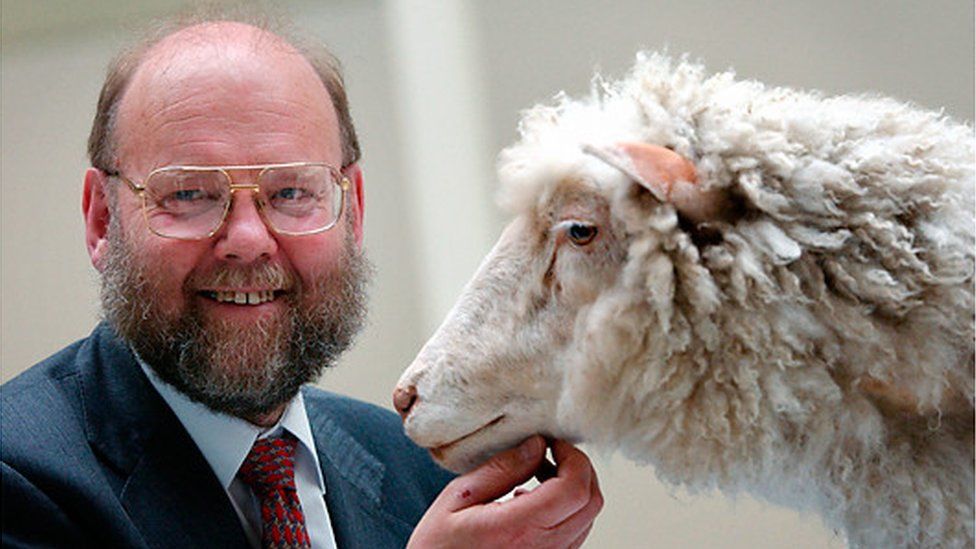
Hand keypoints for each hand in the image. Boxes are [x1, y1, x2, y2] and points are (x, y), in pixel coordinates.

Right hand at [408, 436, 602, 547]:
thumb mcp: (457, 498)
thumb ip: (500, 469)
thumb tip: (535, 445)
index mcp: (519, 529)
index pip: (574, 489)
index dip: (572, 457)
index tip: (551, 442)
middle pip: (591, 502)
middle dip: (578, 468)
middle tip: (550, 453)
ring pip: (587, 518)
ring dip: (573, 489)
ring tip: (537, 475)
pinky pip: (575, 533)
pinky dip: (565, 509)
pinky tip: (532, 501)